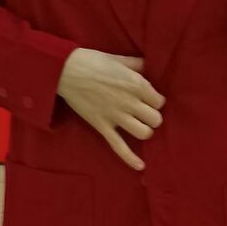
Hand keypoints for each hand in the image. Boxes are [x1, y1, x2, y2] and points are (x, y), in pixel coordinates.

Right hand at [56, 49, 165, 171]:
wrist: (66, 71)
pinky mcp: (103, 126)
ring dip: (144, 131)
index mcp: (137, 84)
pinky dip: (130, 158)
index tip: (148, 99)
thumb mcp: (119, 59)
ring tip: (138, 126)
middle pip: (155, 119)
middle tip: (143, 112)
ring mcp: (116, 116)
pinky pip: (120, 147)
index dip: (155, 101)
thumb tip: (149, 66)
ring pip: (144, 133)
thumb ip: (137, 64)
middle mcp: (130, 102)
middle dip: (152, 116)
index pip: (160, 101)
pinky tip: (141, 166)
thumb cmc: (93, 62)